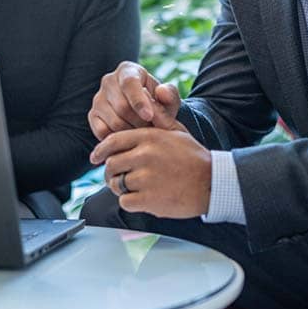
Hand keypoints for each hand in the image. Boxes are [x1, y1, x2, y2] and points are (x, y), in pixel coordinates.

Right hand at [88, 61, 183, 140]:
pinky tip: (130, 139)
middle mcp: (108, 81)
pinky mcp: (93, 115)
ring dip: (132, 133)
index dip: (139, 101)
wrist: (145, 115)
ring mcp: (98, 99)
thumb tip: (161, 92)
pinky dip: (118, 139)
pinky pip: (103, 132)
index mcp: (127, 70)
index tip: (150, 117)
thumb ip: (170, 95)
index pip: (129, 83)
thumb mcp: (169, 98)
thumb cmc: (158, 103)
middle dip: (140, 122)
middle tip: (153, 131)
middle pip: (122, 106)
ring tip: (145, 134)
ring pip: (113, 121)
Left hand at [91, 127, 211, 217]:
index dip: (100, 150)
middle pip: (111, 164)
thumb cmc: (193, 157)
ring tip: (131, 189)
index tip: (95, 157)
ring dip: (120, 188)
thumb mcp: (176, 132)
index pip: (113, 141)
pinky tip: (141, 199)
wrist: (212, 183)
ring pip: (116, 184)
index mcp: (149, 137)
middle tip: (117, 177)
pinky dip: (130, 202)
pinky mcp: (149, 199)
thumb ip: (156, 120)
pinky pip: (125, 201)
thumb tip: (143, 106)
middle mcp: (145, 156)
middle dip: (111, 172)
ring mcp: (146, 178)